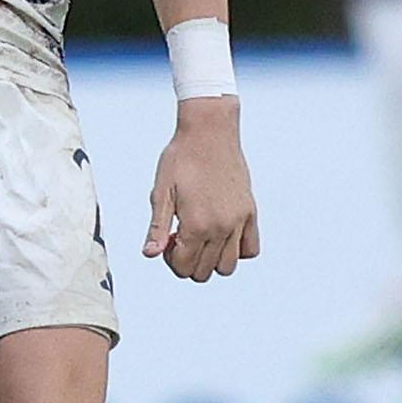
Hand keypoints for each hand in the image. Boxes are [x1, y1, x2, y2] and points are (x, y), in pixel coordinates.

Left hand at [141, 96, 259, 281]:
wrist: (210, 130)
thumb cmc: (181, 157)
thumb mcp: (161, 192)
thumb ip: (157, 227)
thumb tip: (150, 255)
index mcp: (196, 225)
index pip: (184, 267)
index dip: (171, 259)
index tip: (168, 239)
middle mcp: (220, 228)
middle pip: (204, 272)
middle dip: (188, 262)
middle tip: (181, 237)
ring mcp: (239, 221)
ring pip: (228, 266)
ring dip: (212, 261)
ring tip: (201, 238)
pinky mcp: (250, 212)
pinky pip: (251, 248)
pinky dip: (237, 250)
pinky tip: (222, 234)